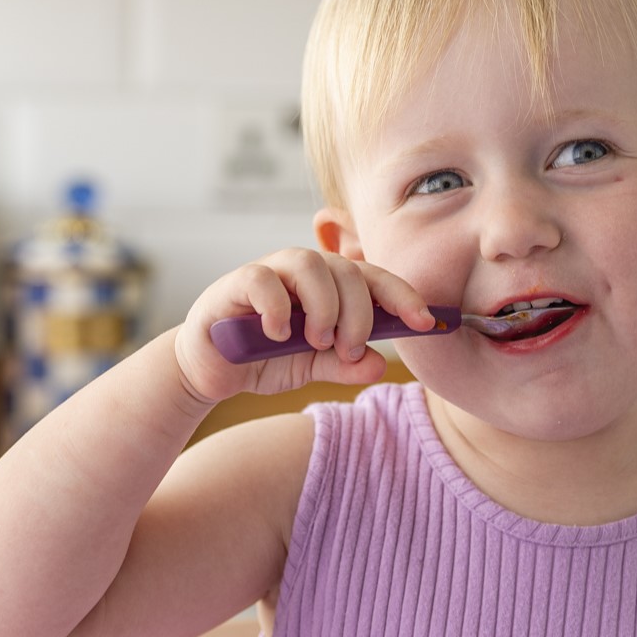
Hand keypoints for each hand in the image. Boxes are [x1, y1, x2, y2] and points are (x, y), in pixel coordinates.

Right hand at [172, 247, 435, 407]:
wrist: (210, 371)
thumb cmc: (264, 360)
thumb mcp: (312, 368)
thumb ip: (344, 365)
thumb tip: (379, 365)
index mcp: (329, 287)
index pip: (374, 278)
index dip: (403, 296)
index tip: (426, 322)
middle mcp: (303, 272)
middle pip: (347, 271)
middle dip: (358, 314)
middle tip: (348, 349)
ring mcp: (269, 272)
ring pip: (309, 265)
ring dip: (323, 307)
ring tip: (316, 341)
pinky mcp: (235, 284)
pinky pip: (263, 280)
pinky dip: (278, 308)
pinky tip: (278, 336)